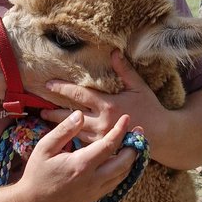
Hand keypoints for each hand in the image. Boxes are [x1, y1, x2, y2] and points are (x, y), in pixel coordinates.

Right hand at [17, 108, 137, 201]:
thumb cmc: (36, 174)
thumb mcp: (45, 148)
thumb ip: (64, 130)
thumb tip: (80, 114)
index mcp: (82, 164)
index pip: (109, 144)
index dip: (121, 130)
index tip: (127, 118)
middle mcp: (93, 179)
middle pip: (124, 162)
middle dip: (134, 146)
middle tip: (139, 132)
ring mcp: (96, 191)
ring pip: (123, 175)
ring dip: (131, 159)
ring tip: (134, 145)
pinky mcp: (95, 198)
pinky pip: (116, 184)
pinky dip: (123, 171)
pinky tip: (122, 162)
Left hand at [42, 50, 166, 148]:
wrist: (161, 135)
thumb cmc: (150, 109)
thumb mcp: (139, 87)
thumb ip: (124, 70)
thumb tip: (114, 52)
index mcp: (108, 104)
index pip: (79, 94)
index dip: (62, 88)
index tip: (48, 85)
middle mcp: (101, 122)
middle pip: (70, 116)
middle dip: (53, 113)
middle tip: (40, 111)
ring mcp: (101, 137)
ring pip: (75, 132)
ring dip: (60, 128)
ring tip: (46, 123)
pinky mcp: (103, 148)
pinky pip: (84, 144)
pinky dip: (72, 140)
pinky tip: (63, 138)